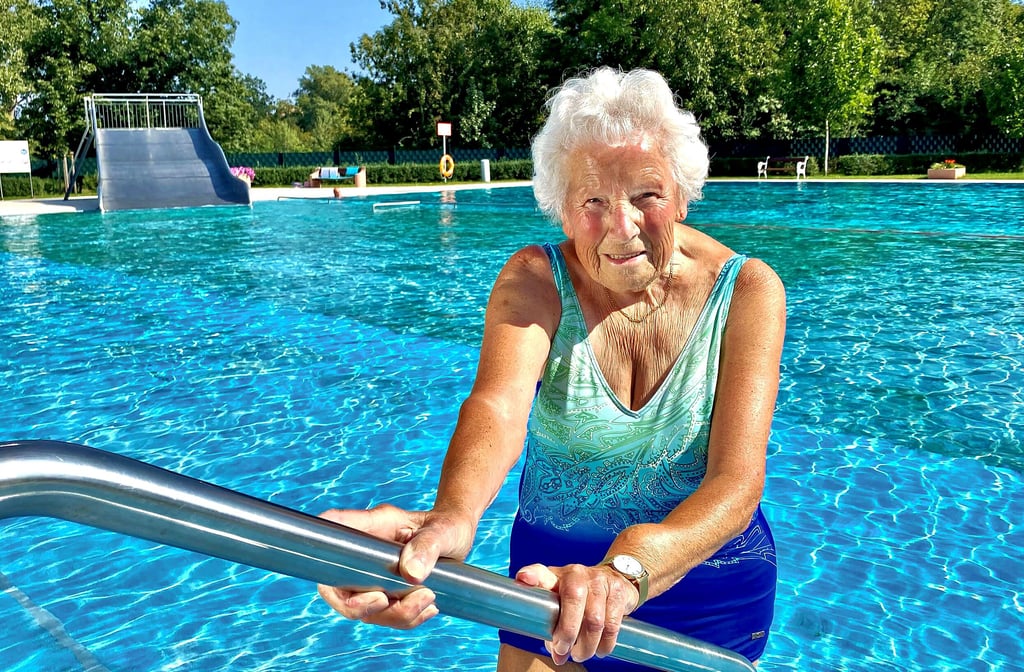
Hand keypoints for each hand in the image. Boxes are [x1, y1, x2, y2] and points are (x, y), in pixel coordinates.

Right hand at [316, 504, 473, 628]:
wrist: (458, 538)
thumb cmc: (447, 526)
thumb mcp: (443, 531)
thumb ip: (427, 546)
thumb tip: (411, 573)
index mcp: (371, 527)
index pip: (334, 531)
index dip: (323, 549)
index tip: (344, 575)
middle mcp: (365, 554)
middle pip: (335, 587)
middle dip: (356, 606)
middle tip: (384, 600)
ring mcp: (373, 577)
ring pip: (365, 610)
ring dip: (395, 613)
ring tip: (428, 597)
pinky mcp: (388, 595)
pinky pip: (388, 617)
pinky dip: (407, 619)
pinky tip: (430, 608)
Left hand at [514, 562, 640, 664]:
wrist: (616, 578)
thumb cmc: (581, 595)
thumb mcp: (561, 600)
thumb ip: (554, 624)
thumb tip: (557, 655)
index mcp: (556, 577)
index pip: (541, 573)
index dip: (533, 575)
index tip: (524, 578)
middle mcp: (576, 573)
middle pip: (573, 599)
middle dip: (567, 632)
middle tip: (563, 651)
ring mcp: (598, 579)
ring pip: (594, 619)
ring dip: (587, 645)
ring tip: (582, 654)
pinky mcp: (617, 590)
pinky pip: (612, 623)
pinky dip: (606, 643)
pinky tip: (601, 650)